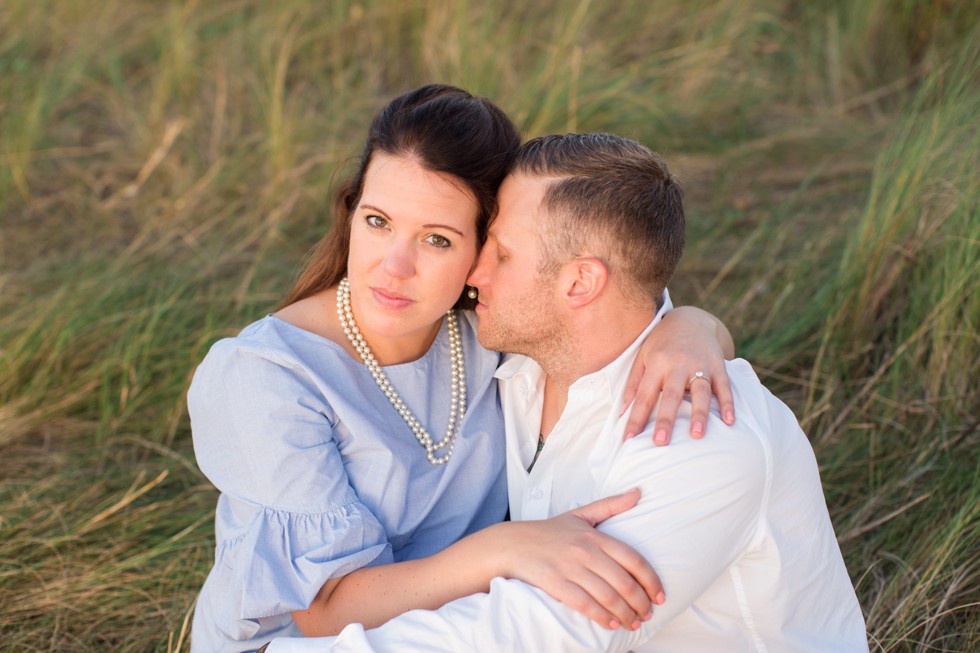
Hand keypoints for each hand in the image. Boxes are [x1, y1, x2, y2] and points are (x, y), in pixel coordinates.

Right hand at [499, 488, 662, 629]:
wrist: (512, 543)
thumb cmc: (549, 531)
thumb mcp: (581, 514)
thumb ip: (611, 505)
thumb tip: (638, 492)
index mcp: (595, 535)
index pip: (633, 560)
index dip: (651, 580)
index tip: (659, 595)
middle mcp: (586, 551)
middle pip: (624, 582)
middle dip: (641, 603)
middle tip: (647, 614)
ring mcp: (570, 568)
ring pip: (607, 597)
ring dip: (625, 614)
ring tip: (633, 622)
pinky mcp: (555, 584)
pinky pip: (584, 604)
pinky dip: (601, 617)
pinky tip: (610, 624)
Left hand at [622, 306, 735, 444]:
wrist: (691, 320)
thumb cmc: (662, 344)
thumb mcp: (643, 357)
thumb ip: (633, 385)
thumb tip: (621, 413)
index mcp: (656, 363)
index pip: (644, 395)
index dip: (636, 418)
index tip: (628, 439)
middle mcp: (678, 363)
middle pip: (671, 395)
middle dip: (666, 420)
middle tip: (660, 442)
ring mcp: (700, 364)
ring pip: (700, 391)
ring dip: (699, 414)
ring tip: (696, 435)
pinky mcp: (718, 365)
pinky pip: (724, 386)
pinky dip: (727, 403)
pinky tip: (729, 421)